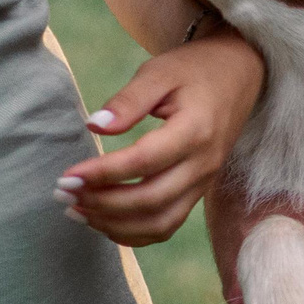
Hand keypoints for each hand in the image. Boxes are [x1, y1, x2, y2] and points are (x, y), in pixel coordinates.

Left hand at [58, 31, 261, 245]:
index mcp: (195, 130)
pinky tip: (103, 221)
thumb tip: (94, 125)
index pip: (144, 161)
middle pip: (150, 200)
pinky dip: (134, 233)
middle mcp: (203, 164)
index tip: (67, 175)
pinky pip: (168, 226)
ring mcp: (203, 182)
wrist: (239, 76)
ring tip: (77, 210)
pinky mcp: (199, 191)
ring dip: (115, 224)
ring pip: (159, 222)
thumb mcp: (160, 72)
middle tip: (64, 192)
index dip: (103, 173)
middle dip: (102, 203)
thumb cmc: (195, 70)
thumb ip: (128, 100)